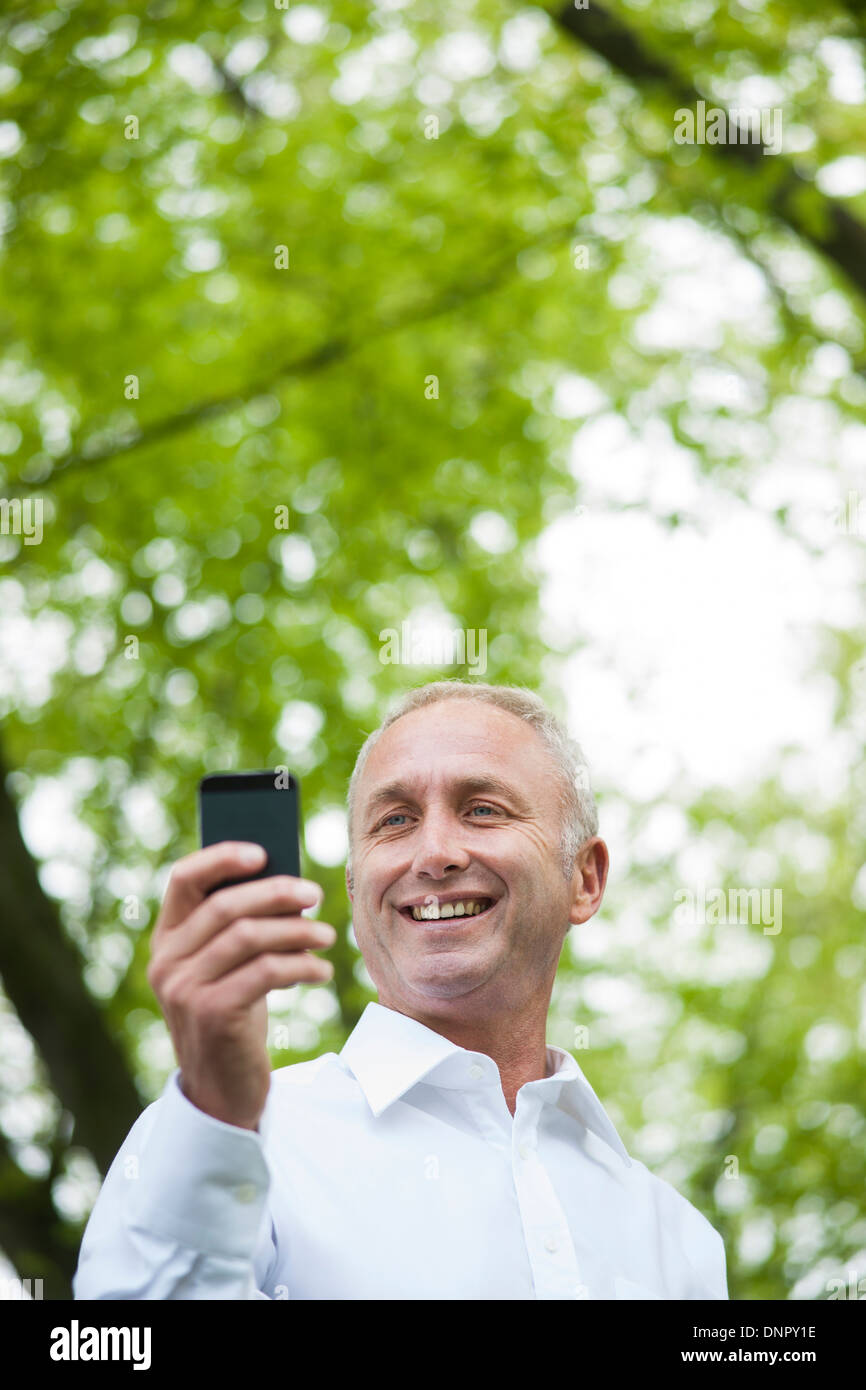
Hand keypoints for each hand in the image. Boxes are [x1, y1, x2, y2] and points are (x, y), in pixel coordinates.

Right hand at [147, 841, 335, 1129]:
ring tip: (328, 936)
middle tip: (315, 894)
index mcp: (167, 941)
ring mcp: (185, 990)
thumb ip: (241, 928)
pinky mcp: (212, 1015)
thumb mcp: (229, 968)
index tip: (263, 850)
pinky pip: (265, 972)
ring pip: (248, 936)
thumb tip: (290, 886)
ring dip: (297, 930)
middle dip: (276, 892)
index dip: (221, 857)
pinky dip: (301, 965)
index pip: (183, 879)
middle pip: (225, 905)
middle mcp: (167, 962)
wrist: (221, 1092)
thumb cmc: (233, 1016)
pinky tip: (321, 971)